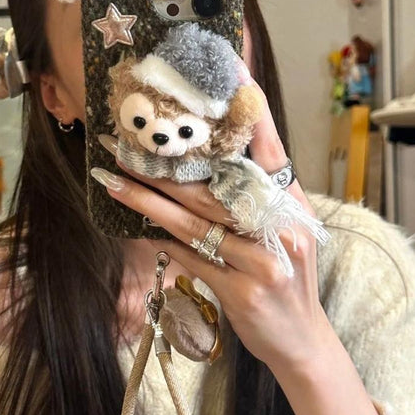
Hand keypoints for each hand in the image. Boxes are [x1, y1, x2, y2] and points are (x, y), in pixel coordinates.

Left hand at [92, 85, 333, 369]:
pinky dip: (162, 243)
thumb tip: (201, 172)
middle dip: (165, 163)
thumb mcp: (281, 233)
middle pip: (214, 185)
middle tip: (125, 142)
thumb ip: (253, 202)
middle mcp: (280, 227)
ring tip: (113, 179)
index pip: (271, 150)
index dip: (250, 111)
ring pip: (195, 220)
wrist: (301, 342)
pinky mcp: (243, 291)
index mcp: (291, 206)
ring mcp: (264, 261)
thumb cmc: (285, 279)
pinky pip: (192, 259)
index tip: (230, 72)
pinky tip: (135, 229)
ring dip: (148, 199)